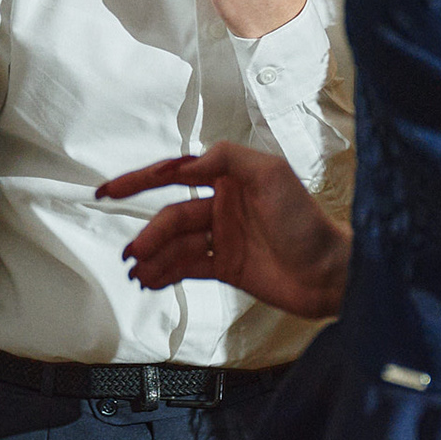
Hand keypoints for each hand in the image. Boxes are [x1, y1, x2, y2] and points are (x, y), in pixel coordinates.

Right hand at [98, 142, 349, 319]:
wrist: (330, 273)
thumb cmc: (307, 221)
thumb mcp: (272, 174)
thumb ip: (227, 159)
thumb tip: (186, 165)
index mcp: (230, 177)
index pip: (176, 173)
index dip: (140, 180)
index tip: (110, 190)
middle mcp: (223, 204)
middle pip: (173, 216)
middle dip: (150, 233)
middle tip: (132, 252)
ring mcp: (224, 236)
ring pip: (177, 245)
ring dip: (155, 257)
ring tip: (138, 271)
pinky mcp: (226, 265)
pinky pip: (187, 266)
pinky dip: (166, 273)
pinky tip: (151, 280)